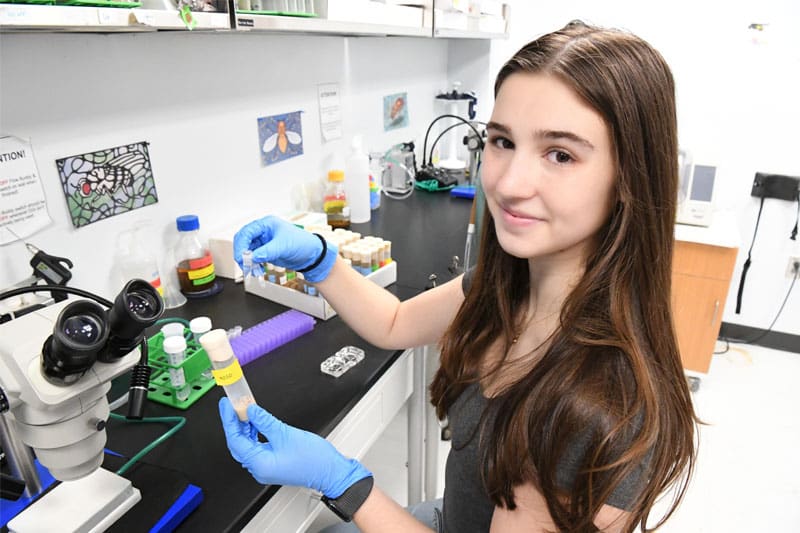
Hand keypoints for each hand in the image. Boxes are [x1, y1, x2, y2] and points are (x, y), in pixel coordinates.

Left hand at [218, 398, 370, 497]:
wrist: (330, 471)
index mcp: (260, 463)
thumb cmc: (314, 460)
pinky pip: (257, 447)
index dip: (229, 420)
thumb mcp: (286, 434)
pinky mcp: (273, 463)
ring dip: (244, 427)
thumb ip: (265, 421)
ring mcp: (266, 467)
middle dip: (234, 423)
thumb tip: (251, 411)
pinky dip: (254, 433)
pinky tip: (255, 422)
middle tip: (232, 405)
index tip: (227, 405)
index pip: (235, 440)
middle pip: (238, 443)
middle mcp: (259, 468)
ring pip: (247, 445)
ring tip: (243, 410)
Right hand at [233, 216, 337, 282]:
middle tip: (244, 264)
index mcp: (267, 224)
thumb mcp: (284, 246)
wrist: (312, 255)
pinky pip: (253, 257)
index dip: (241, 244)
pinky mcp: (265, 251)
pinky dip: (252, 264)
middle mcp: (263, 231)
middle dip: (242, 253)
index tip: (241, 256)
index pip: (247, 232)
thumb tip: (253, 257)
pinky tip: (257, 270)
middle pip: (244, 240)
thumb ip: (267, 251)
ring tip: (252, 270)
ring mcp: (264, 242)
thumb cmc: (302, 243)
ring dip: (247, 261)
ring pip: (247, 250)